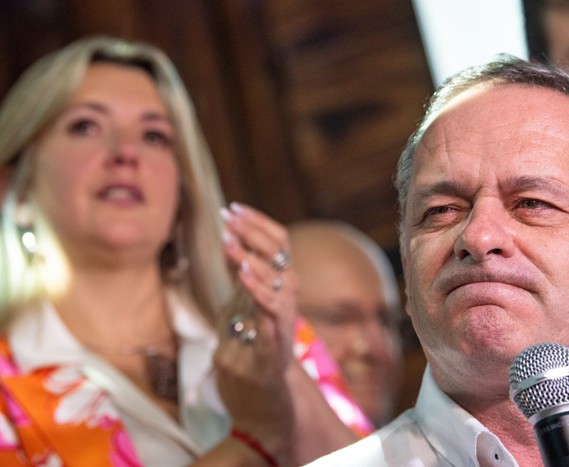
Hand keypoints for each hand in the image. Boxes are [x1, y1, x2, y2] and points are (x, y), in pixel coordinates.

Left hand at [214, 202, 299, 462]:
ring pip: (281, 282)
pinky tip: (243, 275)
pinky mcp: (277, 349)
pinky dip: (260, 292)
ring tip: (232, 242)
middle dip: (255, 231)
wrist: (267, 407)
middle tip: (230, 215)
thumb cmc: (253, 358)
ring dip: (255, 259)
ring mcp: (284, 325)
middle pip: (282, 254)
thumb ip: (241, 282)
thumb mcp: (241, 312)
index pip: (277, 245)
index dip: (258, 224)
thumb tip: (231, 244)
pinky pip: (273, 316)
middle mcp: (286, 301)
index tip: (232, 207)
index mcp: (277, 290)